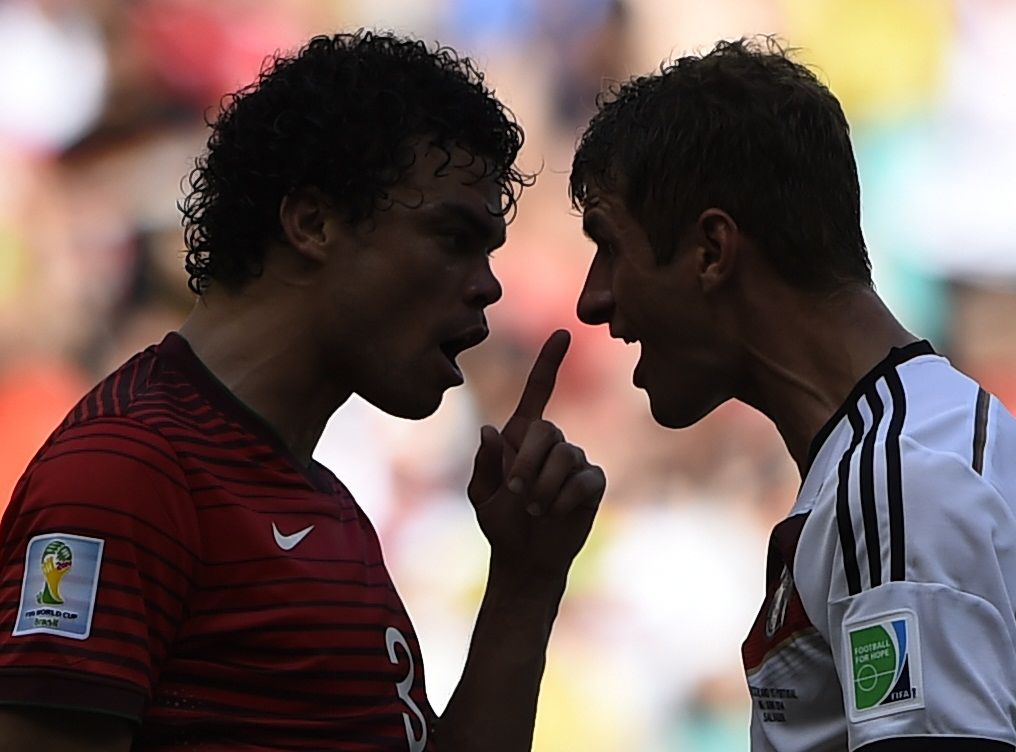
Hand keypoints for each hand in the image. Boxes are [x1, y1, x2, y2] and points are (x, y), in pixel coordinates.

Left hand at [467, 330, 605, 580]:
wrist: (526, 558)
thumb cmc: (499, 523)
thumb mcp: (481, 495)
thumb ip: (485, 464)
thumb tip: (491, 429)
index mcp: (521, 436)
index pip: (538, 391)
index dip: (549, 363)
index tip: (563, 332)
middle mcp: (551, 442)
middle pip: (546, 429)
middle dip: (528, 463)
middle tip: (515, 493)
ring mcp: (574, 460)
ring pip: (566, 455)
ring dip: (544, 486)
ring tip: (534, 509)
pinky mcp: (592, 481)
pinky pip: (584, 478)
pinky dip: (565, 498)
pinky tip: (556, 512)